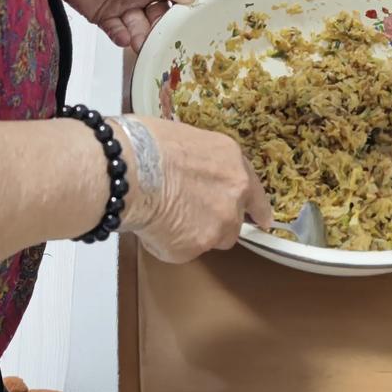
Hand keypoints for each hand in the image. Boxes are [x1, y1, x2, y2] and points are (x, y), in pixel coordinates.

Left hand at [51, 0, 195, 52]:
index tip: (190, 25)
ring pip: (140, 27)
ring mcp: (123, 3)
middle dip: (162, 30)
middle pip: (161, 16)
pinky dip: (122, 37)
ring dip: (143, 37)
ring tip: (142, 42)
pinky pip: (118, 32)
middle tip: (164, 41)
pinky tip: (124, 36)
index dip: (185, 9)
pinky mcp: (103, 15)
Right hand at [112, 114, 272, 262]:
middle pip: (232, 222)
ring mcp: (218, 224)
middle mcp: (234, 196)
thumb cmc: (146, 145)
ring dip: (193, 235)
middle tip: (185, 213)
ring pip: (211, 240)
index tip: (261, 220)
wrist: (131, 169)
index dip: (257, 209)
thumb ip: (201, 164)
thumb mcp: (186, 139)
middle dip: (213, 222)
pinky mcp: (196, 247)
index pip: (255, 194)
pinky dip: (168, 243)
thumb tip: (191, 173)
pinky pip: (183, 251)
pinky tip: (152, 224)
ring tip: (164, 217)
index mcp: (233, 164)